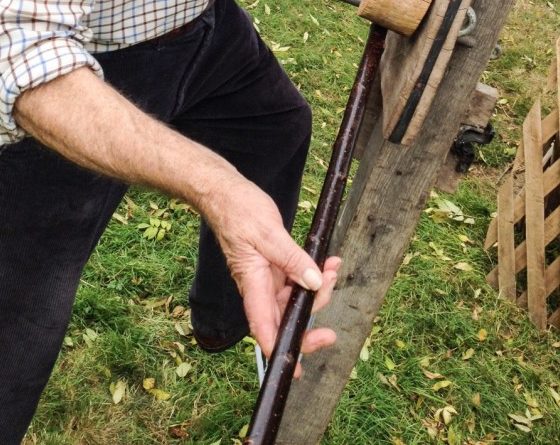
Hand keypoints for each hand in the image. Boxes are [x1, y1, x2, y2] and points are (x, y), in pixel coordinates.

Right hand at [205, 172, 339, 372]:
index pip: (264, 328)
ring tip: (333, 268)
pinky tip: (327, 263)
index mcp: (252, 284)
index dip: (279, 350)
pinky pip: (296, 280)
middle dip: (310, 319)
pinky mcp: (273, 267)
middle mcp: (259, 287)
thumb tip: (314, 283)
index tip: (296, 367)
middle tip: (331, 309)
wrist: (226, 193)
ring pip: (294, 299)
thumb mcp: (269, 233)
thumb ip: (292, 259)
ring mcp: (266, 278)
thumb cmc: (239, 211)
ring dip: (317, 290)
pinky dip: (313, 274)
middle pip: (284, 318)